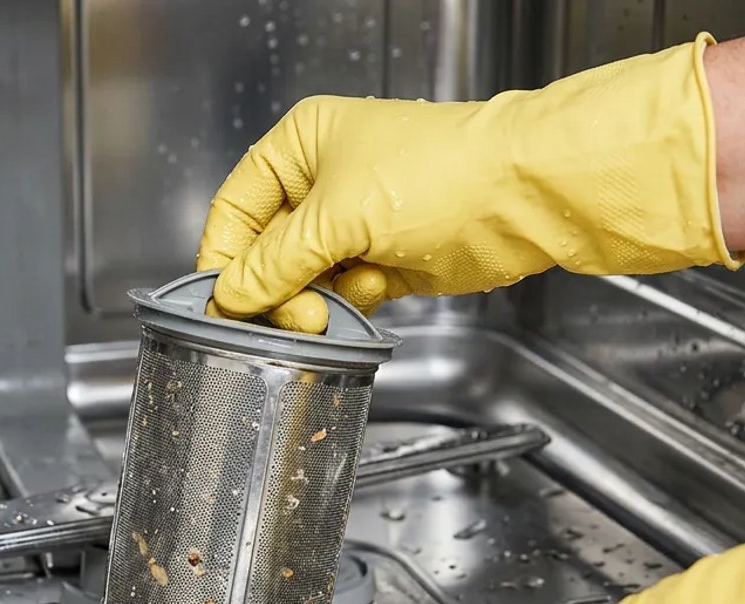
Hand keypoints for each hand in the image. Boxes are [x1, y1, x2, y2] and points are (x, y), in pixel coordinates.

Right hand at [196, 34, 741, 332]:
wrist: (523, 196)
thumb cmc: (442, 174)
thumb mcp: (338, 215)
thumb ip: (276, 262)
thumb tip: (230, 294)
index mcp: (302, 146)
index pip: (236, 207)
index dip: (225, 257)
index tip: (221, 303)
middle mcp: (324, 182)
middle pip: (266, 252)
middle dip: (275, 289)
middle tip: (294, 316)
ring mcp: (357, 223)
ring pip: (304, 281)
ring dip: (313, 304)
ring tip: (332, 312)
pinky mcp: (386, 260)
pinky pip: (343, 296)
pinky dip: (348, 309)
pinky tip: (369, 299)